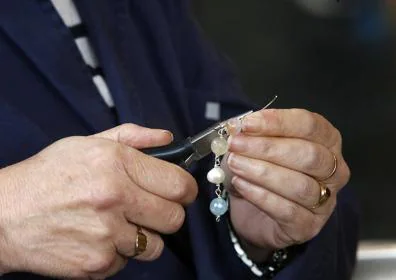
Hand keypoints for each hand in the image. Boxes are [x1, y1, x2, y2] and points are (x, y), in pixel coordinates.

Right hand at [0, 124, 196, 278]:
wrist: (5, 215)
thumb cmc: (48, 175)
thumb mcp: (88, 143)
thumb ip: (134, 137)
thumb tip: (168, 139)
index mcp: (117, 165)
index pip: (179, 185)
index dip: (186, 189)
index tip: (181, 192)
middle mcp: (114, 200)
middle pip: (175, 219)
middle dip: (168, 214)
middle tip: (151, 208)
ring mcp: (106, 235)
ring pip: (154, 245)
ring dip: (143, 236)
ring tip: (119, 223)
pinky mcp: (96, 264)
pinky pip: (127, 262)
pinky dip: (119, 252)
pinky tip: (98, 237)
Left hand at [226, 109, 349, 259]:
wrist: (252, 212)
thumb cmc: (259, 170)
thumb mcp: (252, 146)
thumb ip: (249, 135)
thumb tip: (236, 127)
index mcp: (326, 140)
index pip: (310, 125)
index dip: (278, 122)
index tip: (247, 124)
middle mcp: (334, 170)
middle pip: (309, 155)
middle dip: (267, 148)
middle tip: (235, 145)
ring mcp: (325, 201)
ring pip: (300, 186)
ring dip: (262, 172)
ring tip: (235, 164)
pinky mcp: (308, 227)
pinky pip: (288, 211)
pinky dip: (260, 196)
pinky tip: (240, 185)